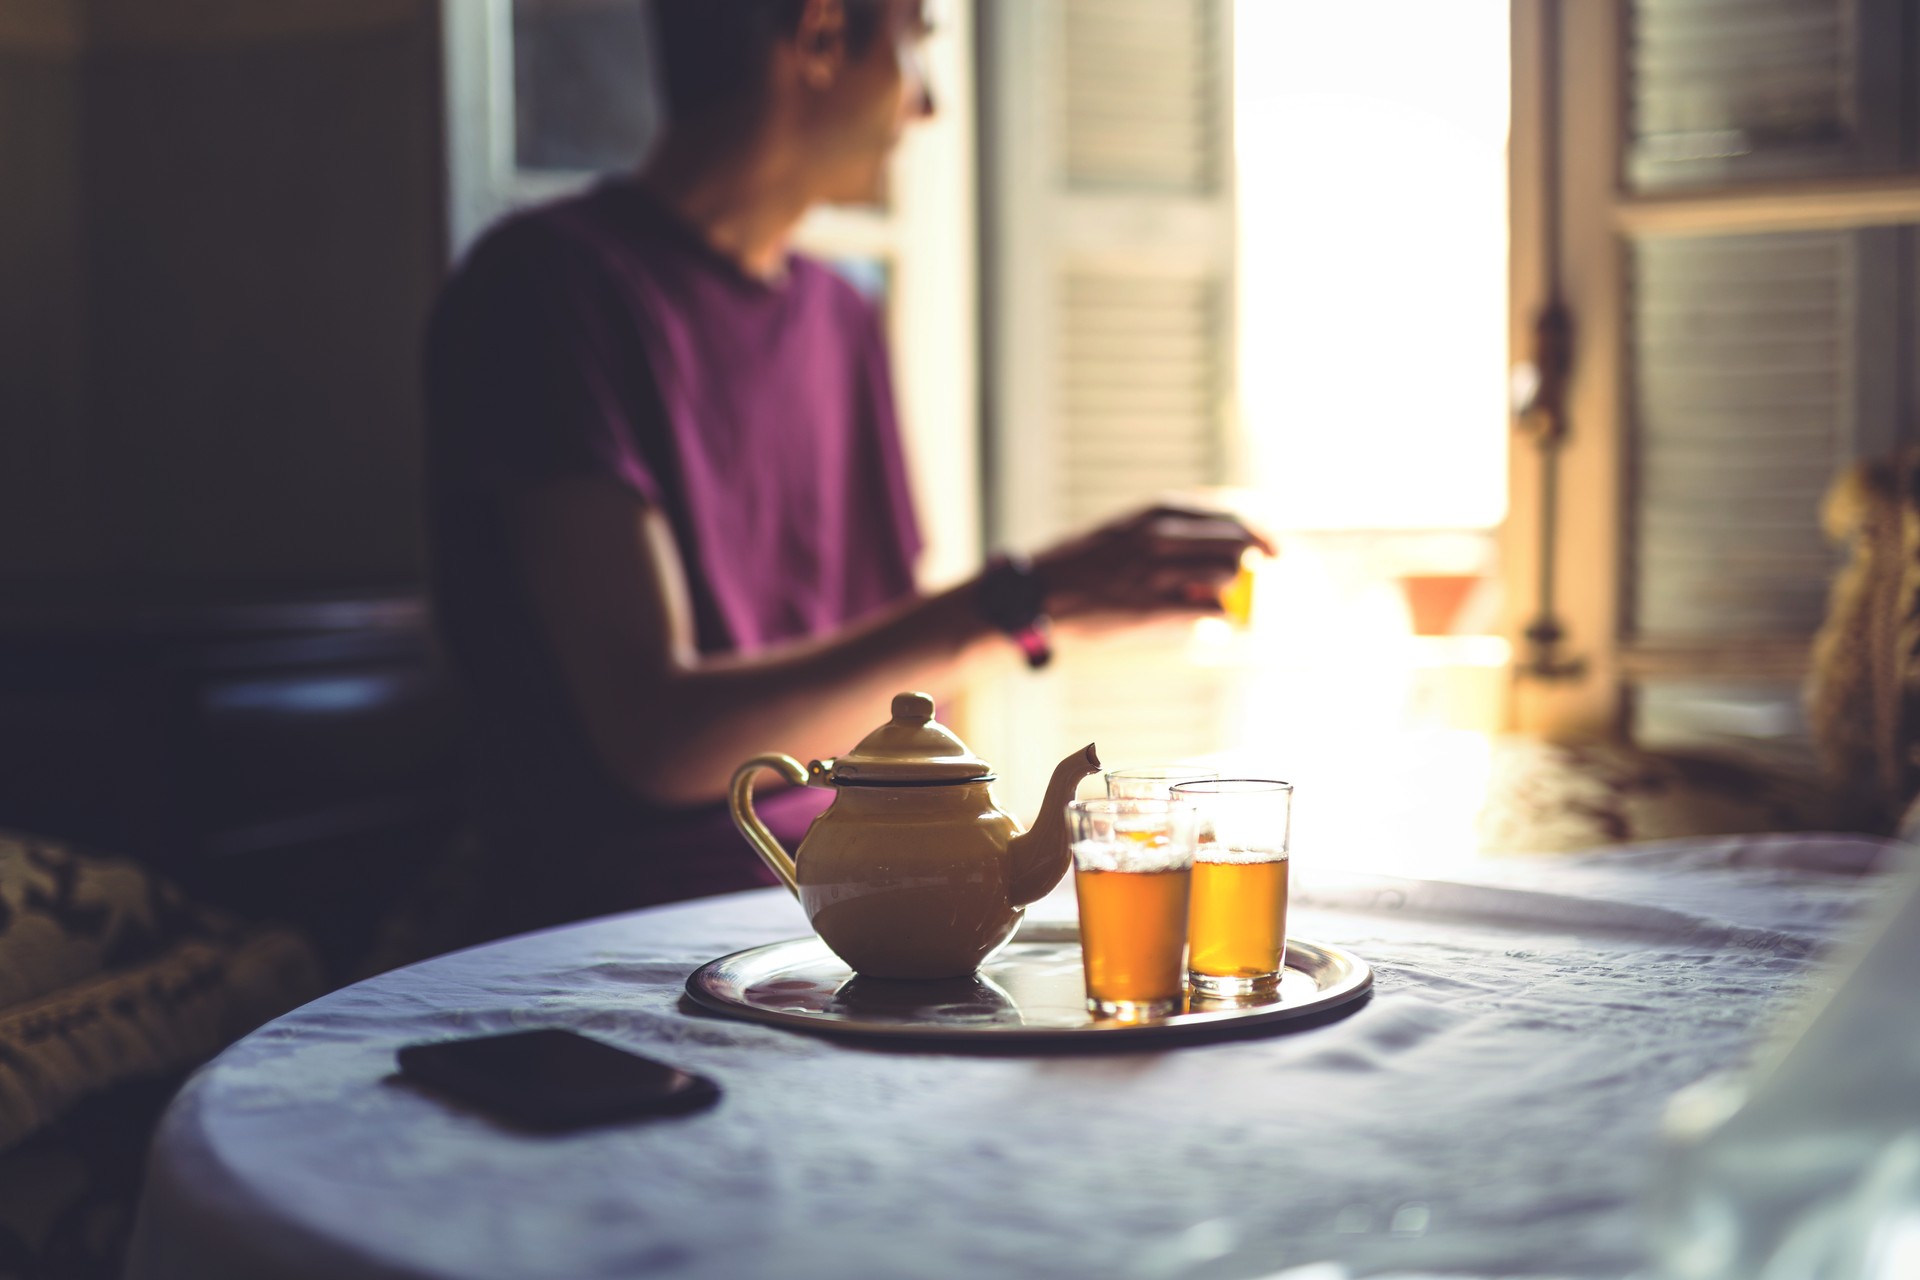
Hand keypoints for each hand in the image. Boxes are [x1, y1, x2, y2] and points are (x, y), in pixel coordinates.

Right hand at [1032, 505, 1273, 625]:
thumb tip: (1214, 545)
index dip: (1258, 532)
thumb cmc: (1082, 565)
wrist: (1040, 594)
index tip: (1271, 549)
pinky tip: (1210, 623)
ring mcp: (1160, 573)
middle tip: (1248, 578)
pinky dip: (1219, 619)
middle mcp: (1163, 537)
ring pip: (1229, 576)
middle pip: (1237, 545)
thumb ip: (1167, 532)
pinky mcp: (1155, 609)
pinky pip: (1212, 613)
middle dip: (1249, 563)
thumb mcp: (1125, 529)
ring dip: (1230, 591)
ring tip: (1214, 600)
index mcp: (1157, 513)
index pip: (1229, 514)